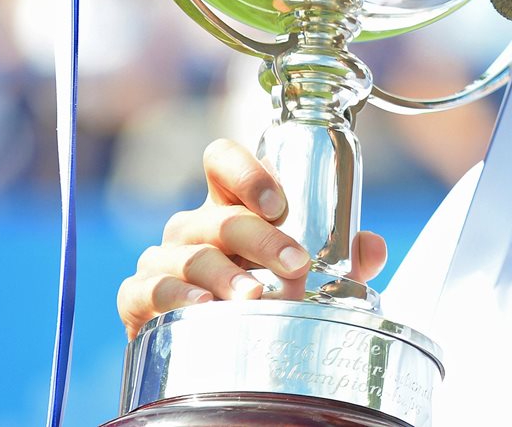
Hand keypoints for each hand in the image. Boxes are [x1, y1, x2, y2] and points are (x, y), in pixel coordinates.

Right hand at [117, 138, 387, 339]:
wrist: (209, 350)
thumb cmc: (260, 295)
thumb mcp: (305, 273)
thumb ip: (344, 256)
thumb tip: (373, 247)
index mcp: (228, 205)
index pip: (222, 160)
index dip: (248, 172)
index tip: (281, 205)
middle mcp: (193, 225)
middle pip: (220, 216)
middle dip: (262, 239)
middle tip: (296, 264)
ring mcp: (162, 259)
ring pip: (191, 255)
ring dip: (227, 275)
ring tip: (255, 296)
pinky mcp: (139, 298)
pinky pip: (153, 290)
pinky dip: (179, 297)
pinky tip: (204, 308)